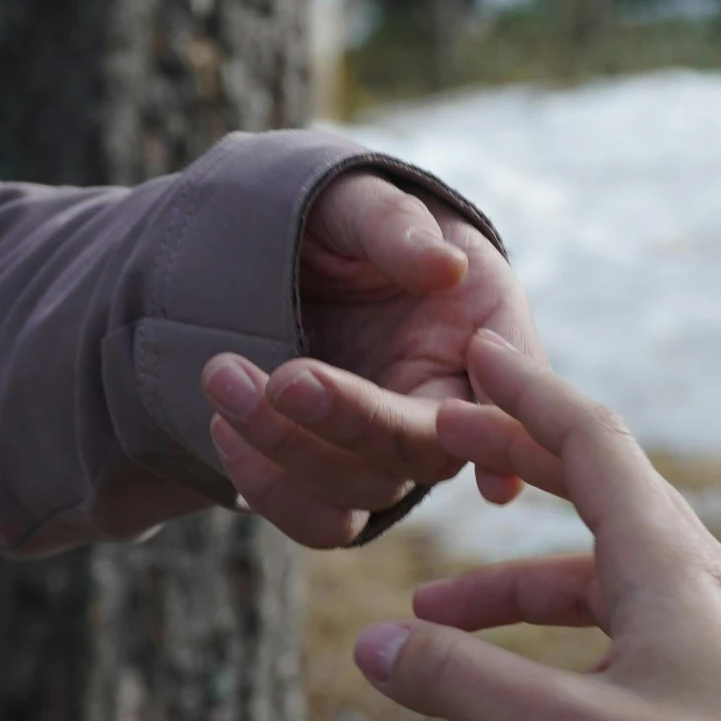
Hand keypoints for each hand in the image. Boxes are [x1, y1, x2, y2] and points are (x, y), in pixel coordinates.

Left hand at [200, 174, 543, 549]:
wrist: (288, 256)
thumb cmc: (344, 220)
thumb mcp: (367, 203)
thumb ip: (400, 229)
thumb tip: (444, 268)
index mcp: (485, 338)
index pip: (499, 396)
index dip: (490, 425)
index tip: (450, 424)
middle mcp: (450, 408)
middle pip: (416, 455)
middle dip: (340, 421)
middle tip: (271, 377)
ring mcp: (391, 452)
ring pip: (360, 496)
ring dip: (287, 455)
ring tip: (222, 380)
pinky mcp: (337, 479)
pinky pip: (317, 518)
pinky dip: (268, 488)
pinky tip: (224, 427)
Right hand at [354, 333, 720, 720]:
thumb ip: (458, 684)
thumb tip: (372, 645)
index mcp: (668, 559)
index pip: (589, 439)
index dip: (526, 392)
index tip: (478, 348)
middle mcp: (699, 573)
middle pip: (595, 488)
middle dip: (513, 462)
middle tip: (441, 437)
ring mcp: (715, 624)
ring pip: (601, 571)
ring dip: (518, 582)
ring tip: (436, 615)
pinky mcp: (719, 675)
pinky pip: (623, 619)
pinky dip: (560, 629)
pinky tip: (520, 677)